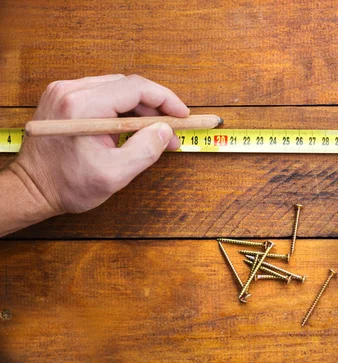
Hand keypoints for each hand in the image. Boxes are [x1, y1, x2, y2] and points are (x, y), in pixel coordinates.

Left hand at [9, 74, 187, 213]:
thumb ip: (145, 150)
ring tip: (156, 134)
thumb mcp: (114, 174)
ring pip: (118, 89)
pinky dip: (124, 110)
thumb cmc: (66, 185)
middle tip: (172, 131)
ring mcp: (65, 92)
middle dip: (156, 108)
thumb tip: (166, 131)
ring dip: (141, 110)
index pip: (136, 88)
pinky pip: (104, 95)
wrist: (32, 188)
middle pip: (128, 86)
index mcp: (82, 106)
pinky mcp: (65, 98)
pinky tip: (134, 130)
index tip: (183, 115)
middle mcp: (71, 91)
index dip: (165, 99)